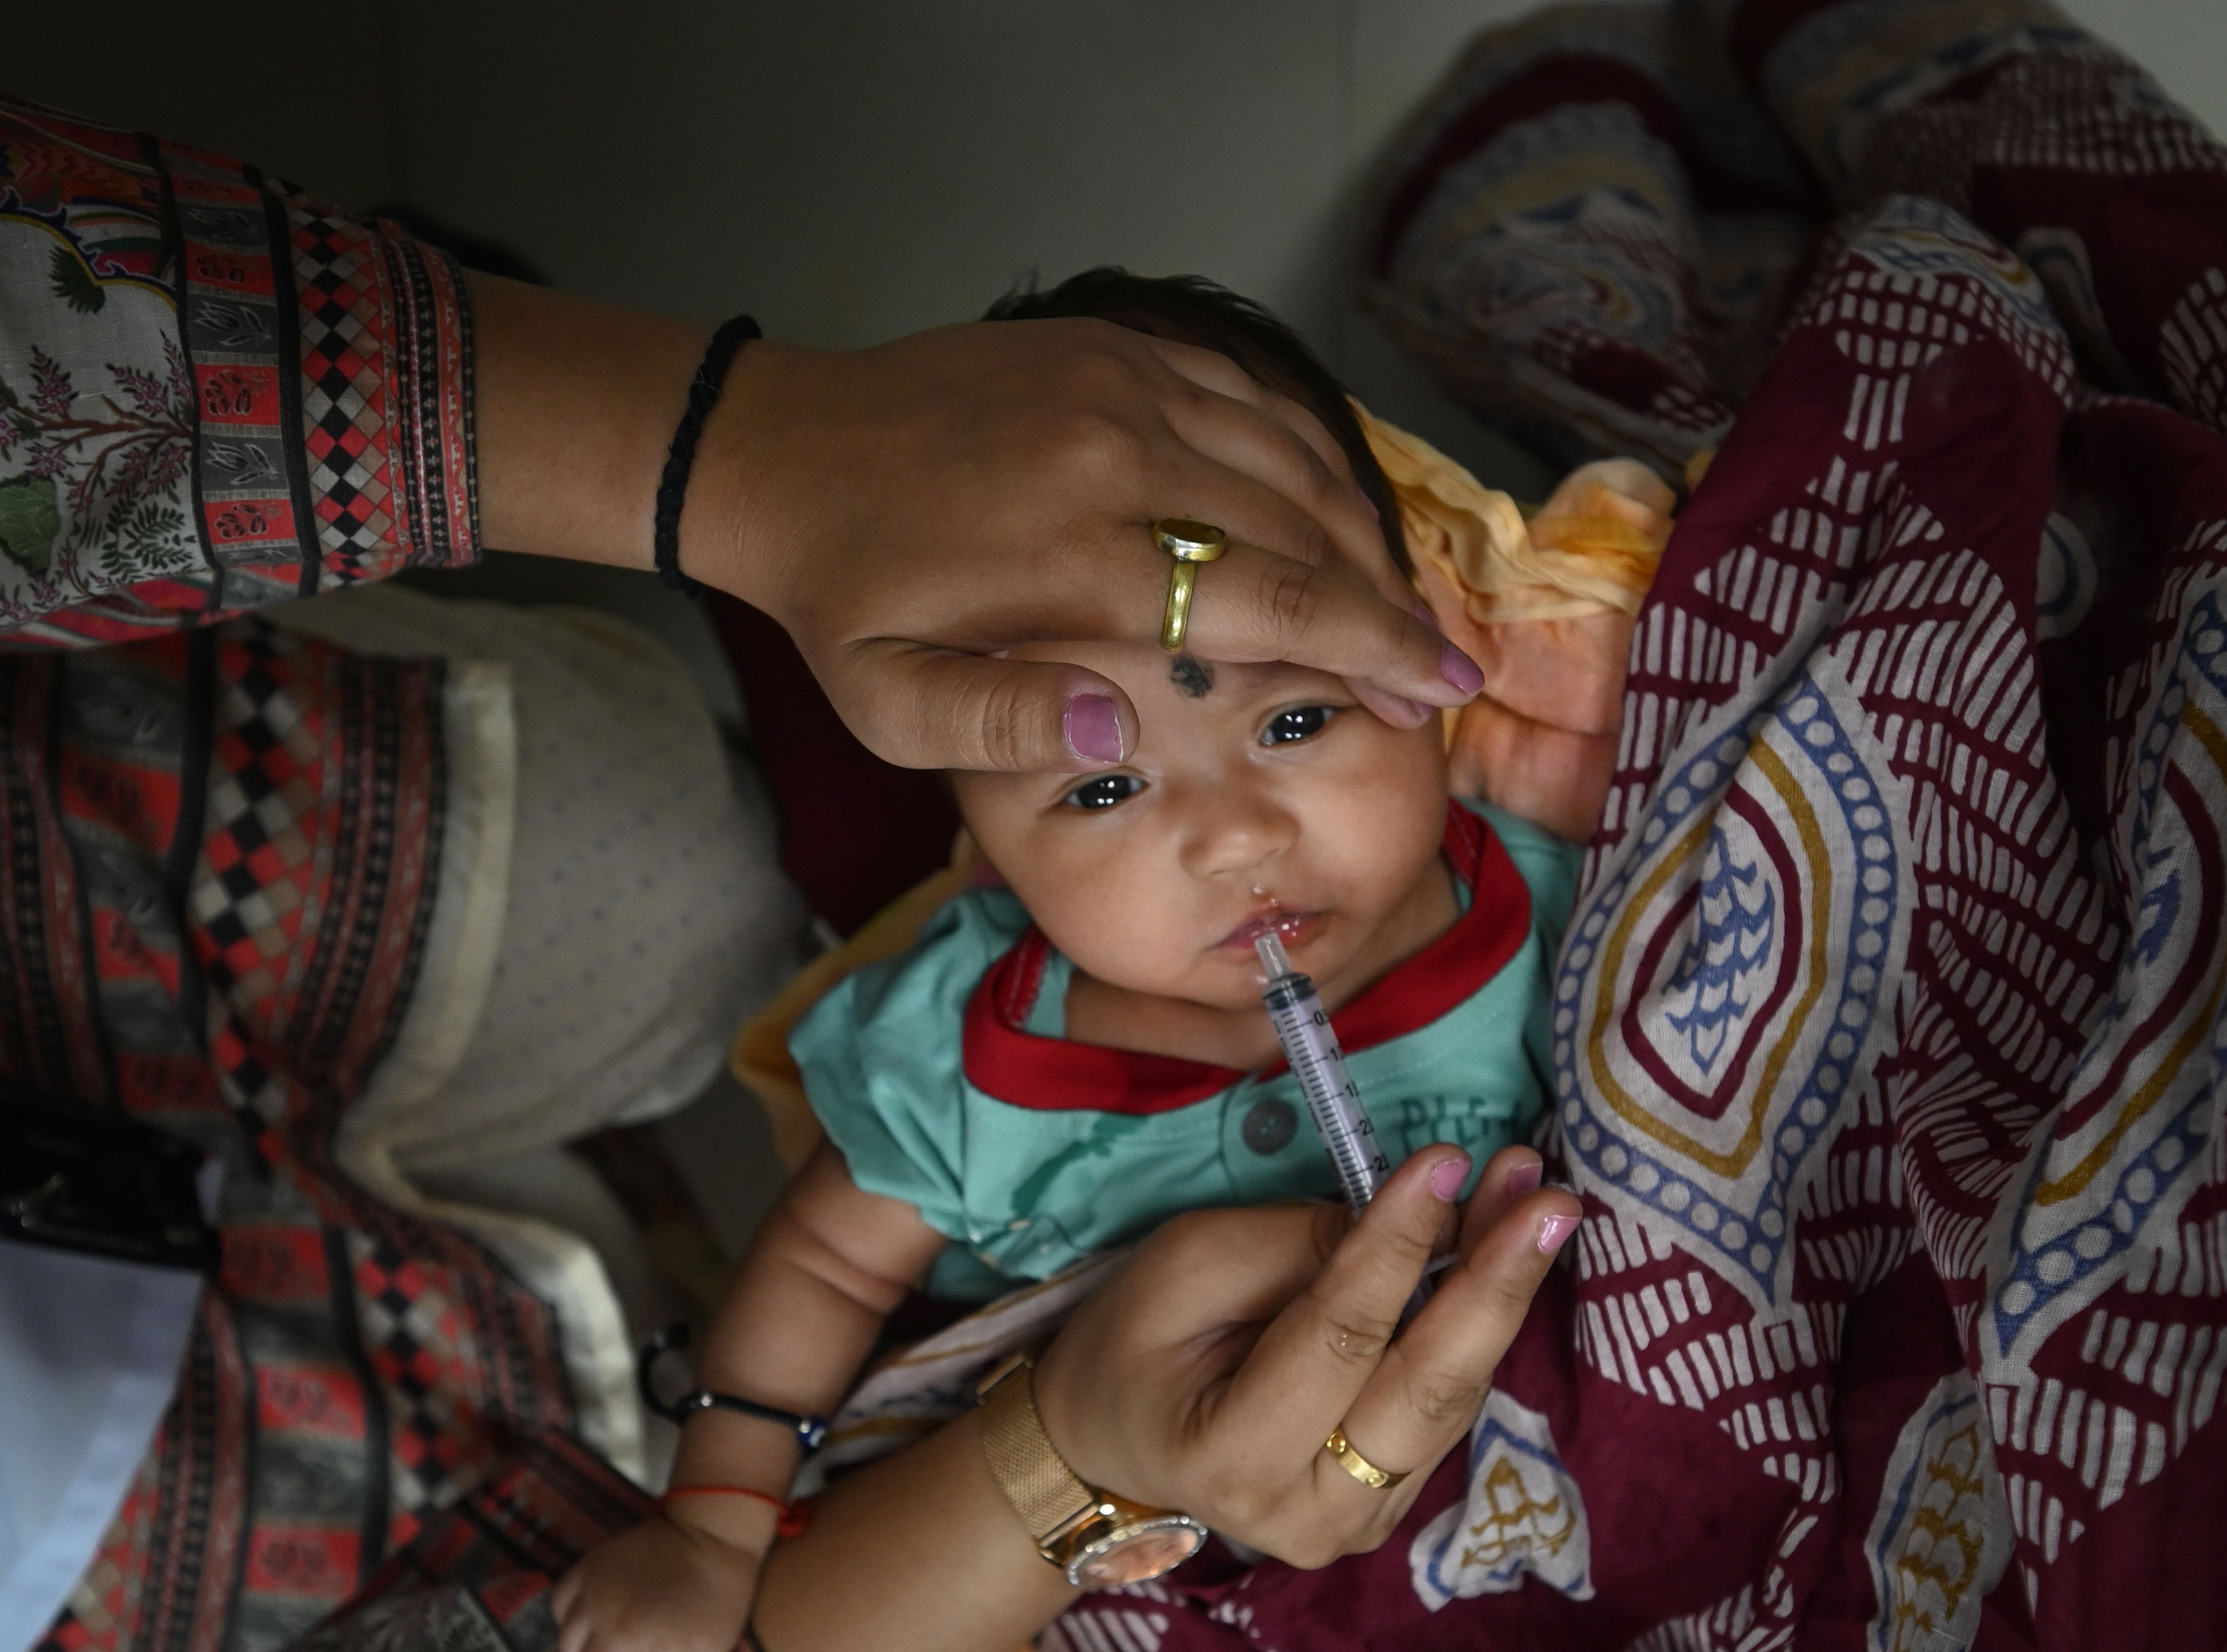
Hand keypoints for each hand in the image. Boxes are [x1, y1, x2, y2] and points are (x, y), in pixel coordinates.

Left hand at [469, 277, 1482, 773]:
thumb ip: (1009, 725)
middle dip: (1390, 603)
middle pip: (1303, 527)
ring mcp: (1121, 383)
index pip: (1270, 599)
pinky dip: (1305, 452)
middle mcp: (1119, 452)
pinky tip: (1332, 507)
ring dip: (1360, 531)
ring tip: (1401, 602)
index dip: (1372, 646)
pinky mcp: (1114, 345)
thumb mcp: (889, 707)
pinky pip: (1245, 396)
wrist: (783, 453)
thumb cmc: (844, 600)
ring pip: (1289, 455)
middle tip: (1443, 668)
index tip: (1443, 690)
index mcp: (1075, 551)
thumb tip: (1129, 731)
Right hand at [551, 1511, 764, 1651]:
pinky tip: (596, 1609)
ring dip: (591, 1643)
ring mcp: (596, 1599)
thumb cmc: (719, 1595)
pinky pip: (560, 1606)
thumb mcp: (711, 1649)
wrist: (711, 1536)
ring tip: (614, 1629)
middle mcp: (616, 1631)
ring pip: (569, 1646)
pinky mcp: (585, 1570)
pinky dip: (574, 1612)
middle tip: (638, 1648)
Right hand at [1032, 1144, 1580, 1567]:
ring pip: (1453, 1398)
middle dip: (1495, 1284)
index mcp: (1235, 1458)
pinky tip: (1503, 1251)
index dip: (1398, 1246)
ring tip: (1536, 1200)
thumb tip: (1419, 1214)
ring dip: (1501, 1292)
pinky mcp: (1393, 1504)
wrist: (1115, 1441)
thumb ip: (1299, 1247)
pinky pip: (1446, 1405)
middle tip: (1552, 1200)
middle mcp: (1311, 1515)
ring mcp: (1361, 1523)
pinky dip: (1476, 1325)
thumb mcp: (1188, 1267)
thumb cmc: (1138, 1342)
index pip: (1341, 1339)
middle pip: (1427, 1391)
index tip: (1447, 1159)